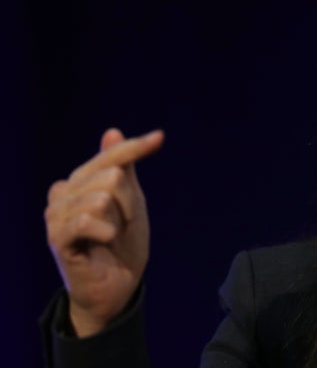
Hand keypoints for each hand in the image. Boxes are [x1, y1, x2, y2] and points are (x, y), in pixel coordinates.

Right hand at [45, 127, 163, 336]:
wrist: (117, 285)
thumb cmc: (124, 242)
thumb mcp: (131, 201)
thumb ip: (123, 168)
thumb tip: (111, 131)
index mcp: (81, 178)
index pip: (112, 155)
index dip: (137, 146)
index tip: (160, 137)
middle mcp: (63, 190)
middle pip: (112, 176)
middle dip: (130, 203)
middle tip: (123, 224)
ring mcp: (56, 213)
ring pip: (102, 198)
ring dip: (119, 220)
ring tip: (111, 235)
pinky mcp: (57, 236)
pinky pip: (87, 219)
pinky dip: (106, 231)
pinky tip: (104, 241)